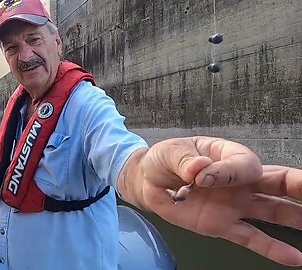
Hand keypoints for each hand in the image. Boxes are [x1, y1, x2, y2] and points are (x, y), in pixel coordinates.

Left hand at [140, 136, 301, 266]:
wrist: (149, 182)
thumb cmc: (164, 160)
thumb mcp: (170, 153)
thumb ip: (184, 160)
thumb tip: (198, 169)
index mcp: (226, 155)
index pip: (243, 164)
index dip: (228, 172)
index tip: (201, 176)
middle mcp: (237, 181)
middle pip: (275, 181)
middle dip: (296, 186)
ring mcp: (234, 204)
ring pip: (271, 211)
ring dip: (293, 217)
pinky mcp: (223, 225)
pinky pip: (251, 237)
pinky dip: (272, 248)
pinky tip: (295, 258)